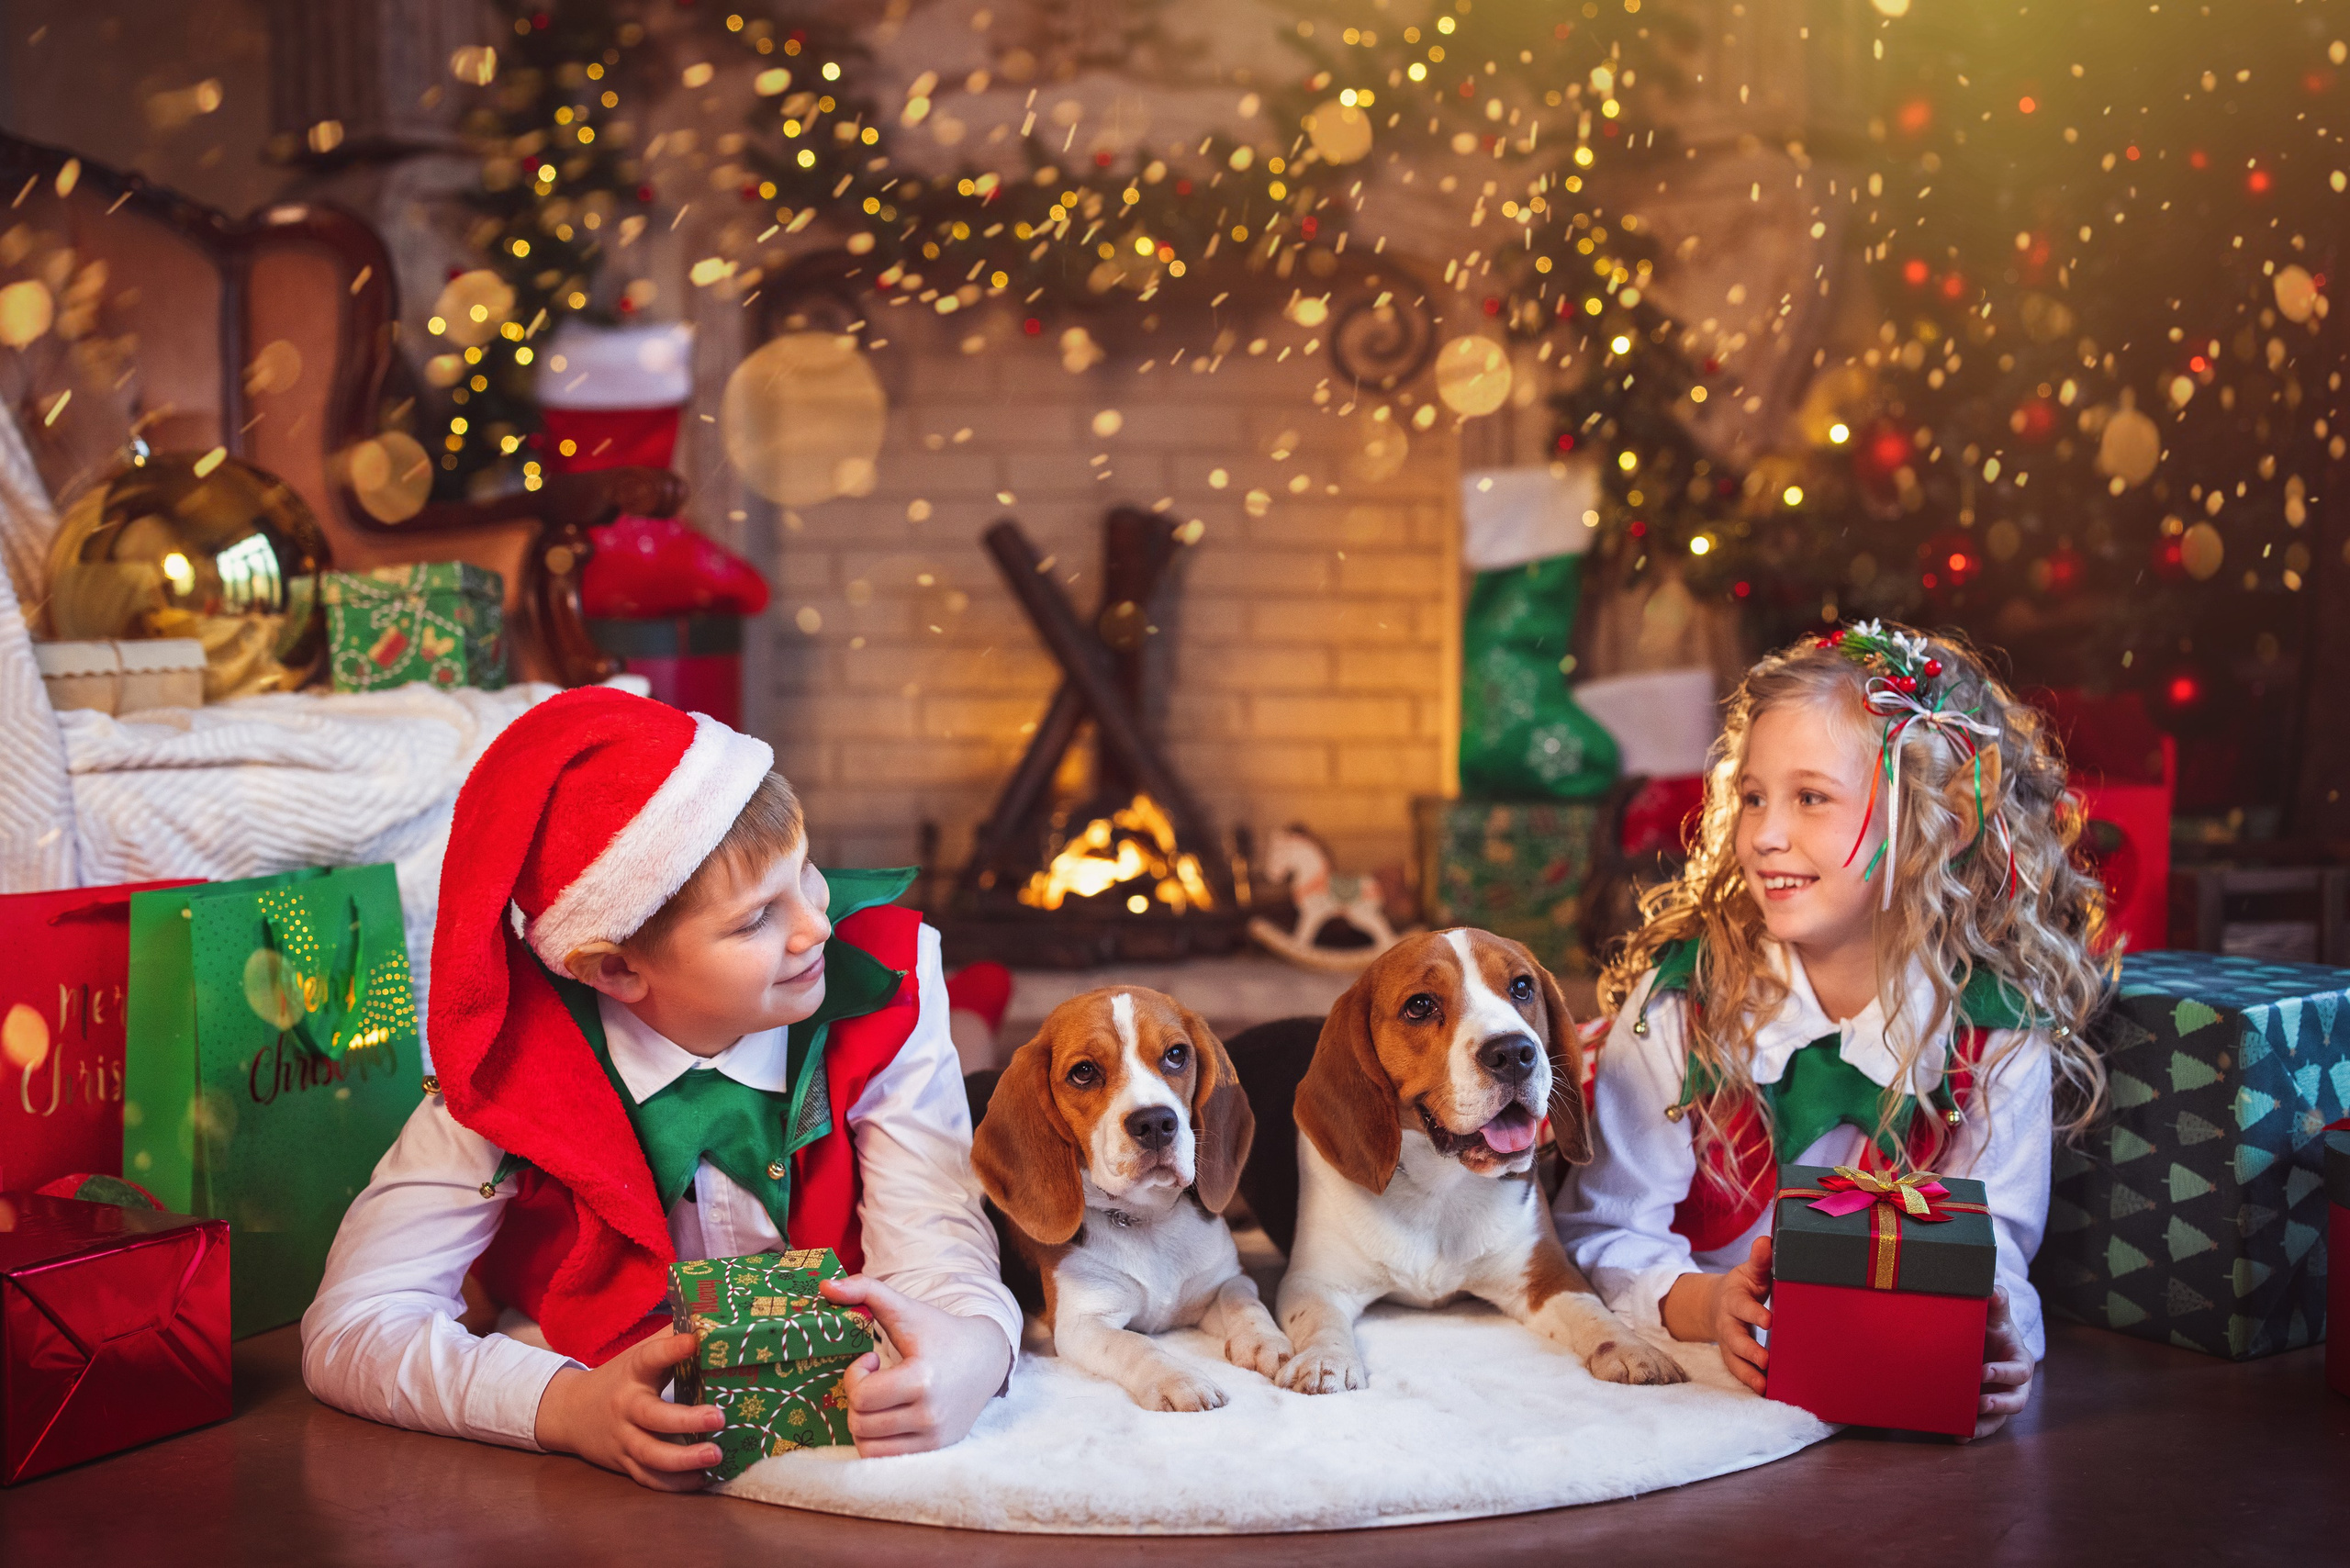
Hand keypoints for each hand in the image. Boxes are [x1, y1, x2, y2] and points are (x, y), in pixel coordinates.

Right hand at [532, 1329, 723, 1491]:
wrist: (569, 1413)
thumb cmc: (618, 1378)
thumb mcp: (637, 1356)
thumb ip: (670, 1337)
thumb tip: (709, 1317)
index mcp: (632, 1374)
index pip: (649, 1358)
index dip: (670, 1349)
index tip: (693, 1341)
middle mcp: (626, 1407)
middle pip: (653, 1417)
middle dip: (686, 1420)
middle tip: (718, 1417)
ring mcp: (623, 1439)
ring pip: (651, 1454)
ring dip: (684, 1459)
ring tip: (715, 1455)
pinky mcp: (623, 1463)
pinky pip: (649, 1478)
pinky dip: (675, 1483)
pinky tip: (702, 1478)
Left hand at [821, 1275, 1012, 1456]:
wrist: (986, 1359)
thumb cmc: (941, 1333)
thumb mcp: (906, 1309)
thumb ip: (866, 1290)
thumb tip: (824, 1285)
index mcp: (922, 1379)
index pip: (862, 1397)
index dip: (855, 1377)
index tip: (870, 1360)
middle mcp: (930, 1415)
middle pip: (860, 1423)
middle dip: (857, 1398)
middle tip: (875, 1379)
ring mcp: (934, 1437)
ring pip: (868, 1446)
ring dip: (863, 1421)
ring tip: (880, 1399)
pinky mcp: (935, 1449)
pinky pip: (885, 1458)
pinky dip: (876, 1440)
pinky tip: (887, 1416)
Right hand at [1709, 1235, 1773, 1393]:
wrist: (1717, 1303)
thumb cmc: (1743, 1287)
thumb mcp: (1750, 1272)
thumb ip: (1760, 1260)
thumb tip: (1767, 1240)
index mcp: (1734, 1299)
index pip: (1742, 1306)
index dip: (1754, 1313)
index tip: (1769, 1320)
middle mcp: (1728, 1323)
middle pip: (1734, 1338)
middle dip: (1749, 1349)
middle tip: (1766, 1359)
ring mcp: (1728, 1343)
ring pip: (1733, 1359)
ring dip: (1748, 1372)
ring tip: (1763, 1383)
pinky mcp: (1733, 1357)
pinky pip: (1737, 1371)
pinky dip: (1749, 1381)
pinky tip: (1764, 1391)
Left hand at [1962, 1287, 2032, 1440]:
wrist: (1983, 1340)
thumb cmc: (1991, 1327)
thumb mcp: (1995, 1315)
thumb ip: (1997, 1303)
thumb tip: (1994, 1290)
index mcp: (2019, 1360)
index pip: (2018, 1370)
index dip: (2004, 1372)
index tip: (1983, 1371)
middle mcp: (2014, 1384)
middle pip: (2016, 1400)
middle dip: (2000, 1403)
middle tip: (1981, 1403)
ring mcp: (2001, 1398)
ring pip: (2000, 1418)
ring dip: (1985, 1424)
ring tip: (1967, 1429)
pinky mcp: (1987, 1409)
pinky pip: (1983, 1424)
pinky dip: (1972, 1431)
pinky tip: (1957, 1435)